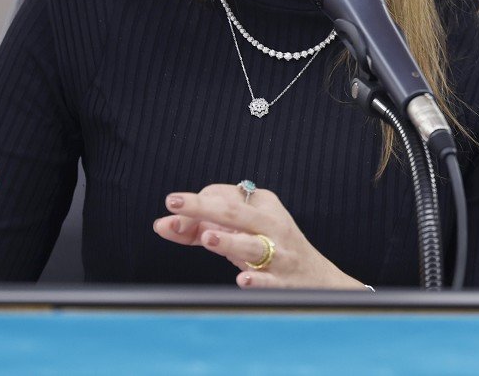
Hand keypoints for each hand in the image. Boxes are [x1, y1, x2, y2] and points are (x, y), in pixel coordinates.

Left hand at [151, 182, 364, 288]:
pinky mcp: (284, 282)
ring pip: (252, 244)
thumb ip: (199, 229)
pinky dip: (256, 279)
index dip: (196, 204)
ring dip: (229, 241)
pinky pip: (269, 280)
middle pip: (235, 211)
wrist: (317, 279)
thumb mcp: (241, 232)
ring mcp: (280, 253)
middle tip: (174, 203)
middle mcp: (272, 224)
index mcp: (262, 204)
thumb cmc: (270, 248)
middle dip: (203, 207)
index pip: (224, 196)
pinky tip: (242, 279)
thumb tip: (161, 225)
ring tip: (208, 238)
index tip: (172, 216)